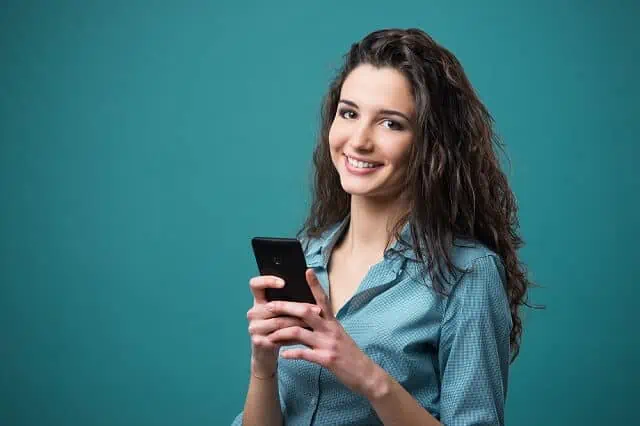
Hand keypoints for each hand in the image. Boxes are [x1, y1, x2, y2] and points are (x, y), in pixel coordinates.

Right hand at [246, 275, 320, 376]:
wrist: (266, 353)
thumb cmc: (279, 328)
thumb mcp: (281, 314)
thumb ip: (288, 302)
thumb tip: (311, 291)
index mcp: (258, 301)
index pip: (255, 284)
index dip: (267, 281)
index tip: (284, 283)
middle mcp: (253, 313)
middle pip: (275, 306)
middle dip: (298, 307)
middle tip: (317, 309)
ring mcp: (254, 328)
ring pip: (280, 322)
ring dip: (300, 322)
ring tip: (315, 322)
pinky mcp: (258, 342)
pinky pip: (280, 337)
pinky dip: (295, 336)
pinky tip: (307, 335)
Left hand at [265, 269, 379, 396]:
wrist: (366, 374)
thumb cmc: (349, 354)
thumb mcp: (338, 334)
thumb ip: (324, 325)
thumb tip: (309, 315)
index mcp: (333, 322)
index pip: (323, 299)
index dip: (315, 285)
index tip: (307, 270)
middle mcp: (330, 329)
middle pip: (305, 312)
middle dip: (285, 307)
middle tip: (269, 306)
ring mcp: (328, 344)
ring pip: (299, 333)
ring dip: (281, 333)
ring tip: (269, 336)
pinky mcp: (326, 359)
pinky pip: (304, 354)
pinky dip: (291, 354)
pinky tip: (283, 355)